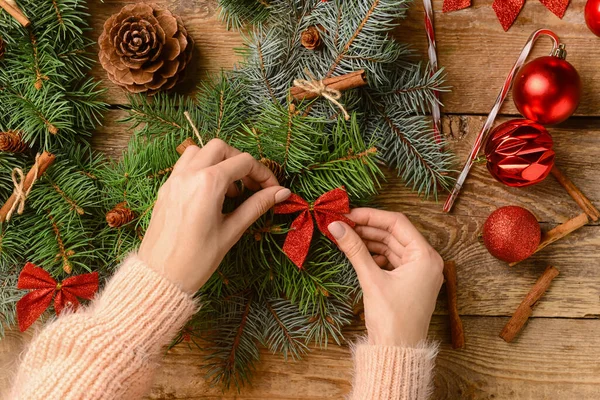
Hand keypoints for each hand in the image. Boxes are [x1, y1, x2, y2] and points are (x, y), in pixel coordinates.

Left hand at [138, 139, 290, 293]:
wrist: (159, 277)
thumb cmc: (197, 260)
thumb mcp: (232, 231)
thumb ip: (256, 205)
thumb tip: (282, 192)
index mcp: (208, 184)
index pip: (244, 162)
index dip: (264, 174)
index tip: (272, 190)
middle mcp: (189, 174)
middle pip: (221, 148)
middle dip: (240, 161)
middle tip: (251, 186)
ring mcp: (174, 180)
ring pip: (200, 150)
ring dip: (219, 161)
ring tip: (230, 188)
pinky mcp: (165, 188)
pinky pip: (185, 164)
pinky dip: (201, 168)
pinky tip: (211, 192)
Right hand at [328, 208, 442, 346]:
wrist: (396, 353)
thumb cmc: (391, 319)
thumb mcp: (371, 279)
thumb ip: (354, 249)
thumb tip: (336, 226)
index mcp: (426, 257)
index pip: (398, 223)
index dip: (371, 216)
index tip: (348, 214)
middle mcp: (426, 261)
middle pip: (394, 233)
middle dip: (368, 228)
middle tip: (342, 224)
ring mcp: (418, 272)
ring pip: (391, 246)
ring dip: (369, 241)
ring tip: (346, 236)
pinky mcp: (409, 282)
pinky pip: (391, 260)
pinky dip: (374, 254)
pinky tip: (357, 252)